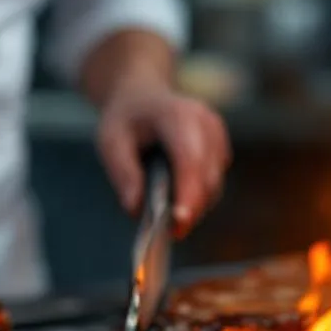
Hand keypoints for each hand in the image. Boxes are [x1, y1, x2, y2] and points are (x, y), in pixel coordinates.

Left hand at [96, 86, 230, 237]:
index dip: (188, 192)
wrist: (143, 96)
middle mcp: (206, 123)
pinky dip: (197, 199)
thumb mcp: (110, 141)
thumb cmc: (126, 120)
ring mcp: (217, 136)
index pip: (190, 158)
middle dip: (190, 210)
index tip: (179, 222)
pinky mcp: (220, 150)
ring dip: (194, 208)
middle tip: (170, 234)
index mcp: (177, 115)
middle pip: (207, 178)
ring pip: (214, 185)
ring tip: (171, 223)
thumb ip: (122, 172)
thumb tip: (135, 208)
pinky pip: (214, 184)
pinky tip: (178, 204)